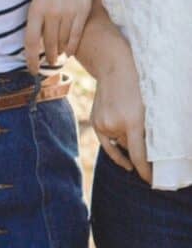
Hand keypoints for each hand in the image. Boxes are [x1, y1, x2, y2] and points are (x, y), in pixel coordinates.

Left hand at [25, 0, 95, 73]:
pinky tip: (69, 52)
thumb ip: (37, 16)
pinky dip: (71, 47)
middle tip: (48, 63)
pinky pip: (76, 35)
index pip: (30, 41)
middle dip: (47, 57)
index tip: (31, 69)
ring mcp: (68, 12)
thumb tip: (35, 40)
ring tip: (57, 57)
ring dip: (59, 52)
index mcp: (36, 8)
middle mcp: (51, 12)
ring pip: (62, 42)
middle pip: (48, 44)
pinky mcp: (82, 11)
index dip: (30, 59)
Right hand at [91, 41, 151, 183]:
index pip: (139, 155)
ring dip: (127, 141)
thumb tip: (148, 151)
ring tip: (131, 121)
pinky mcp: (95, 121)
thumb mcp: (148, 106)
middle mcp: (114, 124)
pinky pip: (107, 143)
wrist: (114, 65)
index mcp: (132, 120)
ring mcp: (102, 123)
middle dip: (139, 147)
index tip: (152, 182)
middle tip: (148, 141)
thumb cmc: (137, 83)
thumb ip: (146, 128)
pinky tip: (125, 163)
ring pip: (119, 142)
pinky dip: (116, 151)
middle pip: (129, 147)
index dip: (146, 172)